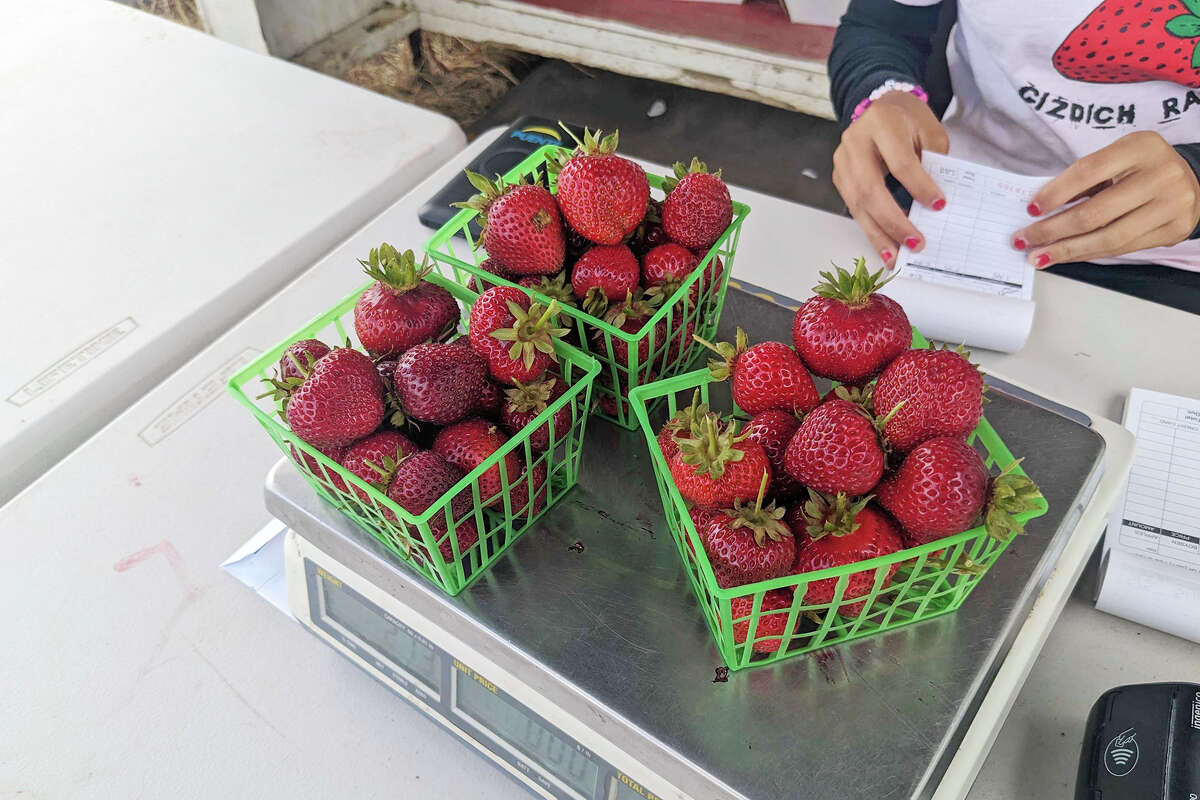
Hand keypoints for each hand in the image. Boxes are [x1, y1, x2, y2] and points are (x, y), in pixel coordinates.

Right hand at [832, 90, 949, 267]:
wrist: (881, 109)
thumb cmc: (908, 121)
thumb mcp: (930, 131)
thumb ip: (934, 161)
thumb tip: (933, 204)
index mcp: (881, 122)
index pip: (899, 162)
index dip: (919, 186)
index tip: (938, 206)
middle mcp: (855, 142)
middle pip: (870, 188)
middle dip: (893, 221)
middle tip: (915, 242)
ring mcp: (842, 161)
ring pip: (857, 204)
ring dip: (877, 234)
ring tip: (894, 257)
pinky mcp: (839, 177)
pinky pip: (853, 207)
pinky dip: (870, 229)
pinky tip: (883, 245)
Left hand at [1014, 131, 1199, 267]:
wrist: (1191, 180)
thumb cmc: (1141, 168)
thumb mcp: (1117, 158)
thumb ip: (1085, 178)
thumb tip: (1040, 209)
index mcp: (1140, 147)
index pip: (1088, 171)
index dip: (1056, 192)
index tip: (1031, 209)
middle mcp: (1161, 174)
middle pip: (1095, 212)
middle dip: (1053, 230)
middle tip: (1024, 239)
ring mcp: (1172, 204)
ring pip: (1109, 237)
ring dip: (1067, 250)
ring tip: (1039, 255)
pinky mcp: (1174, 230)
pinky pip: (1122, 249)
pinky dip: (1089, 254)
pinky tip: (1066, 255)